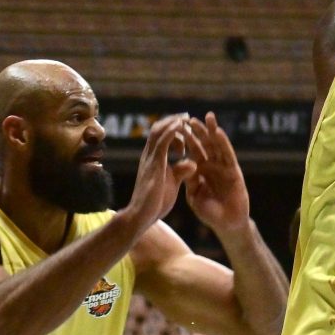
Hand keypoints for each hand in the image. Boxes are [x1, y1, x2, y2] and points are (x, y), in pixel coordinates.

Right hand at [124, 114, 203, 229]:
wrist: (142, 215)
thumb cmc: (156, 202)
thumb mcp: (172, 183)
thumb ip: (180, 171)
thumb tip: (192, 164)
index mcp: (154, 159)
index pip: (161, 137)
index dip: (174, 130)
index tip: (188, 129)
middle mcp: (149, 155)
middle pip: (158, 129)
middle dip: (173, 121)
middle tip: (188, 118)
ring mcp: (150, 158)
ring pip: (159, 131)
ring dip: (173, 122)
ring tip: (186, 118)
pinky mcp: (154, 164)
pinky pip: (162, 142)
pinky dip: (171, 131)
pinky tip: (181, 125)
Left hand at [185, 112, 249, 235]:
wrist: (226, 224)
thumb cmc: (209, 212)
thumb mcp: (193, 195)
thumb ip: (189, 180)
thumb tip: (183, 165)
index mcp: (200, 170)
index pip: (193, 150)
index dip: (186, 138)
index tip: (178, 126)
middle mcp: (212, 166)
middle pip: (205, 144)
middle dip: (198, 131)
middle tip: (189, 117)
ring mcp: (224, 167)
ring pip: (217, 146)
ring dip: (212, 131)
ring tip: (208, 117)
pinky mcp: (234, 171)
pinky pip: (228, 155)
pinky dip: (223, 143)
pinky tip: (218, 132)